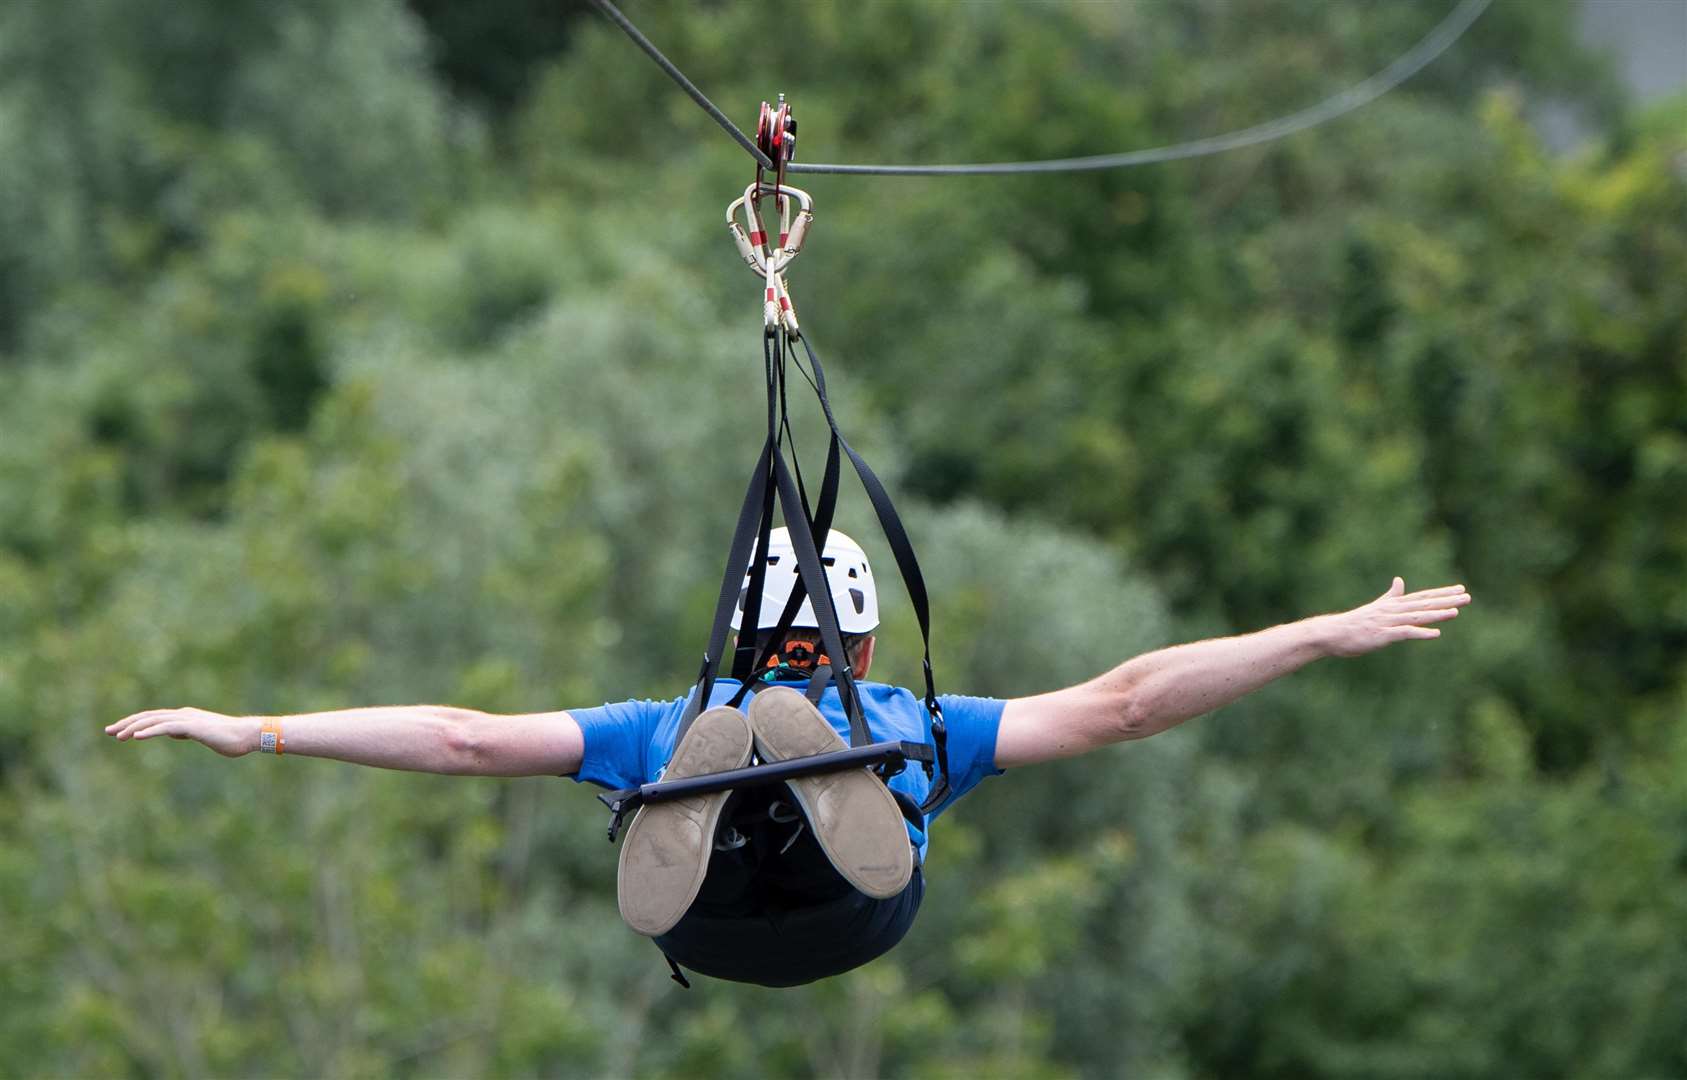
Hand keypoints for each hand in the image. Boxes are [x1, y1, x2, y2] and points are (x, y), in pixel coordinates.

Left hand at [106, 708, 258, 756]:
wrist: (248, 735)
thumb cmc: (229, 738)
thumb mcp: (203, 735)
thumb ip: (187, 732)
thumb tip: (174, 733)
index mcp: (185, 716)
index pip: (153, 718)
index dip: (134, 723)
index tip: (117, 731)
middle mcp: (183, 714)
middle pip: (148, 716)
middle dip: (126, 723)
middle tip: (107, 731)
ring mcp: (188, 719)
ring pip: (154, 721)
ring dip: (134, 727)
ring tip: (117, 736)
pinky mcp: (193, 726)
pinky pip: (166, 727)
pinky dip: (150, 731)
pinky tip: (136, 737)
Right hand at [1321, 578, 1470, 657]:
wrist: (1332, 633)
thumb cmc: (1354, 623)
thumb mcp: (1375, 607)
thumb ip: (1390, 596)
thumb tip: (1399, 580)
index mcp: (1393, 604)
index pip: (1422, 596)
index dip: (1442, 593)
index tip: (1460, 589)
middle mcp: (1393, 610)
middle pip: (1424, 603)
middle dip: (1446, 600)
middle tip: (1467, 596)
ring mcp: (1388, 622)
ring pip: (1417, 616)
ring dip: (1437, 614)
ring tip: (1456, 612)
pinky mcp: (1382, 635)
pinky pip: (1405, 633)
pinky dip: (1421, 633)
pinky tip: (1436, 633)